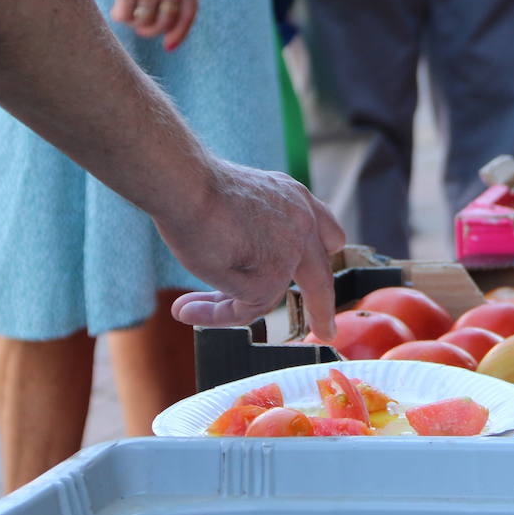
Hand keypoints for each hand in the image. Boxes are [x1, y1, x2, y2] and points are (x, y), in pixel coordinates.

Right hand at [105, 0, 198, 50]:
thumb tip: (167, 13)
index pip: (188, 15)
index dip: (179, 34)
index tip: (168, 45)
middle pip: (165, 22)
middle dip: (151, 29)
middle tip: (140, 26)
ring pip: (144, 21)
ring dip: (134, 21)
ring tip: (127, 11)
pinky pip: (125, 14)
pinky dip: (120, 16)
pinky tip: (116, 10)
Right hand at [158, 161, 346, 340]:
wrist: (186, 184)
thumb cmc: (195, 187)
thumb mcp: (234, 204)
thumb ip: (249, 232)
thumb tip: (237, 272)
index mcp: (294, 199)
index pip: (324, 231)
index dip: (323, 252)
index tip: (328, 262)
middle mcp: (302, 225)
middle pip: (319, 276)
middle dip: (321, 307)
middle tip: (325, 329)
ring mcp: (291, 253)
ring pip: (267, 296)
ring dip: (227, 308)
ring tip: (188, 311)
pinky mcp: (272, 278)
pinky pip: (244, 310)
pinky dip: (214, 314)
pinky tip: (185, 309)